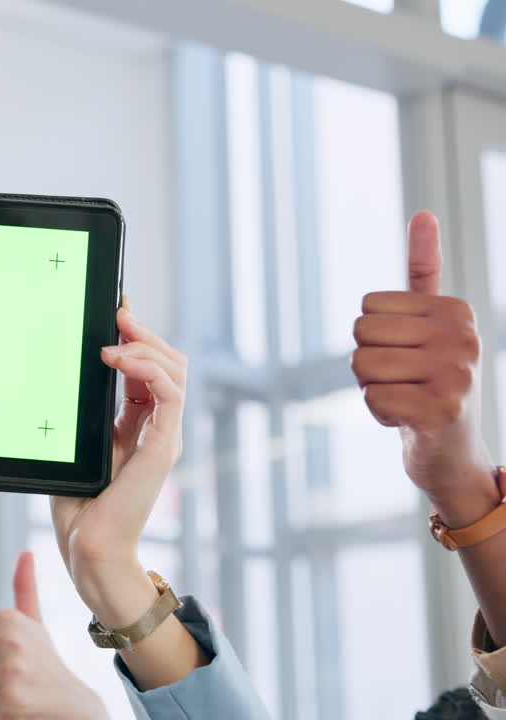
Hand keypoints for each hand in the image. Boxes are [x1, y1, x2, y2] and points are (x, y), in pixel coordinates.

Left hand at [0, 552, 107, 719]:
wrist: (78, 711)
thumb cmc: (48, 669)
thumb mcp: (34, 627)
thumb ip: (24, 590)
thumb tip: (25, 553)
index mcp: (5, 619)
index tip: (6, 666)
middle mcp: (7, 639)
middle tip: (13, 687)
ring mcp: (10, 669)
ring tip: (17, 700)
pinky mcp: (11, 699)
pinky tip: (20, 715)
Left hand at [49, 300, 186, 615]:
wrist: (89, 547)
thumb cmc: (79, 505)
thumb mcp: (79, 445)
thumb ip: (84, 412)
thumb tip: (69, 369)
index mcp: (139, 424)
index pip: (148, 367)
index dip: (136, 336)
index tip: (115, 310)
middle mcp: (158, 427)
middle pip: (168, 362)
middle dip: (144, 333)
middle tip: (117, 315)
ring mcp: (164, 436)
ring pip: (175, 370)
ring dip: (145, 345)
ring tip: (113, 340)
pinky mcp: (163, 446)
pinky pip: (170, 393)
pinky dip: (147, 367)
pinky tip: (117, 359)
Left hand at [352, 211, 496, 526]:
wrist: (453, 453)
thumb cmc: (431, 382)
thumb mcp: (430, 325)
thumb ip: (424, 272)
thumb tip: (422, 213)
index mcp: (456, 311)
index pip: (367, 308)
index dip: (374, 339)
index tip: (408, 358)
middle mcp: (464, 337)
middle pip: (360, 334)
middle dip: (368, 365)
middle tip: (404, 383)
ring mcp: (457, 374)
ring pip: (362, 366)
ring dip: (374, 390)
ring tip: (407, 400)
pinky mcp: (441, 410)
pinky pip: (373, 399)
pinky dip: (380, 414)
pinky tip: (409, 421)